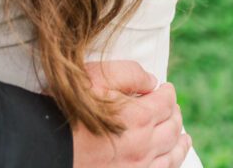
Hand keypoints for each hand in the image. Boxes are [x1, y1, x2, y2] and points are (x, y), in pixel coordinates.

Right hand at [73, 62, 191, 167]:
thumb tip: (152, 80)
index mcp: (139, 117)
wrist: (48, 144)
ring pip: (171, 157)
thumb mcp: (97, 76)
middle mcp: (143, 146)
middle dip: (176, 115)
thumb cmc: (69, 107)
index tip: (167, 88)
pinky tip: (168, 161)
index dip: (168, 92)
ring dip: (180, 144)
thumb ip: (130, 73)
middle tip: (174, 108)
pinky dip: (169, 165)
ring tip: (184, 138)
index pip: (166, 102)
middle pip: (172, 129)